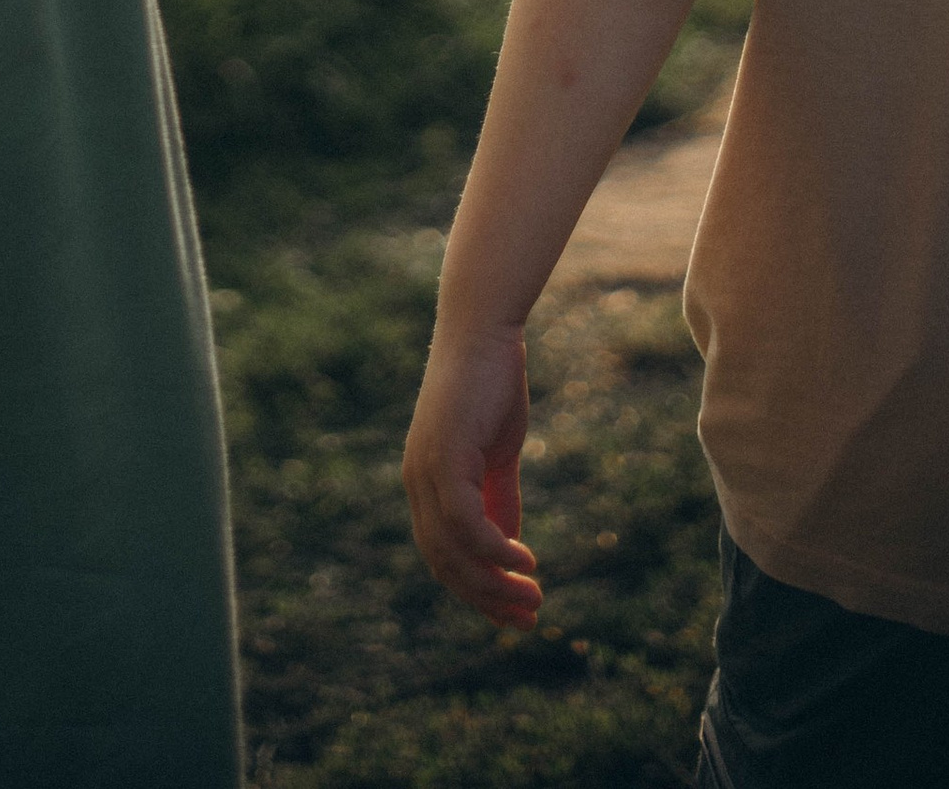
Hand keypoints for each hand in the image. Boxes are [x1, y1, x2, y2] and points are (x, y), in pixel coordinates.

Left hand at [402, 318, 541, 625]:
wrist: (484, 329)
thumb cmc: (492, 383)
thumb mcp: (497, 453)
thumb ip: (499, 498)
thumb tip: (510, 548)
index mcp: (425, 481)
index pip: (442, 555)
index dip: (477, 589)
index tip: (515, 613)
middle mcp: (416, 481)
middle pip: (444, 563)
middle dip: (486, 598)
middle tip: (528, 618)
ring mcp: (425, 470)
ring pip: (453, 552)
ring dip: (494, 583)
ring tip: (532, 598)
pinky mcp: (443, 457)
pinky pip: (465, 523)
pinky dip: (494, 550)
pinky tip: (524, 560)